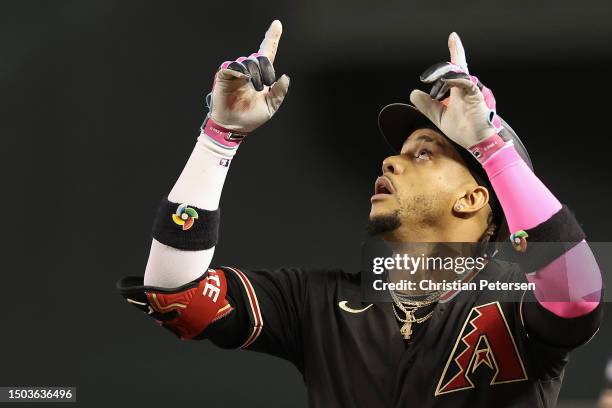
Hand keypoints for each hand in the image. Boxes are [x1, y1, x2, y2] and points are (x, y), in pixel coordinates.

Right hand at [209, 20, 289, 133]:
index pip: (266, 52)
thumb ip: (279, 92)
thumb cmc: (252, 117)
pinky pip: (231, 66)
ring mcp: (236, 72)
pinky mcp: (224, 76)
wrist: (235, 127)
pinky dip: (238, 70)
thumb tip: (285, 77)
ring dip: (254, 73)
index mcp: (260, 75)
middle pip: (258, 56)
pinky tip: (243, 78)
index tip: (277, 24)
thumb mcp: (271, 106)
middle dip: (265, 69)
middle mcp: (248, 70)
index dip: (272, 37)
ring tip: (254, 88)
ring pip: (247, 60)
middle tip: (265, 85)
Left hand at [409, 33, 500, 148]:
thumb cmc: (462, 129)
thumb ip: (427, 104)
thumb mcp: (438, 116)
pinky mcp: (476, 95)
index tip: (453, 37)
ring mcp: (472, 90)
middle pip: (457, 66)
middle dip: (446, 62)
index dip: (455, 51)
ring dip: (444, 75)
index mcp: (458, 89)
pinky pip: (466, 82)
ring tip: (434, 84)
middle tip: (435, 64)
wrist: (475, 142)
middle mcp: (465, 87)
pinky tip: (445, 80)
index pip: (455, 67)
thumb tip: (413, 93)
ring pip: (459, 73)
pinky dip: (455, 80)